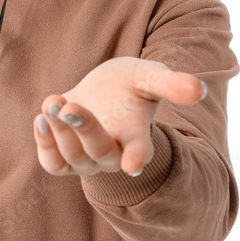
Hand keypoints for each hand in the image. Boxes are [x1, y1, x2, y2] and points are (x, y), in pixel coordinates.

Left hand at [32, 57, 206, 176]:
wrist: (102, 92)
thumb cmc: (130, 85)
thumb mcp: (149, 76)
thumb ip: (170, 84)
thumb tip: (198, 90)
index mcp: (138, 137)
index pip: (140, 152)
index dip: (137, 158)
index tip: (133, 164)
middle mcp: (113, 154)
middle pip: (100, 152)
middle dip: (84, 130)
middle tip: (69, 106)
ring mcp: (87, 159)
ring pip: (72, 158)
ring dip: (58, 131)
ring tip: (53, 101)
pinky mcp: (64, 157)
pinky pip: (52, 163)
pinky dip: (44, 143)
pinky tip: (41, 118)